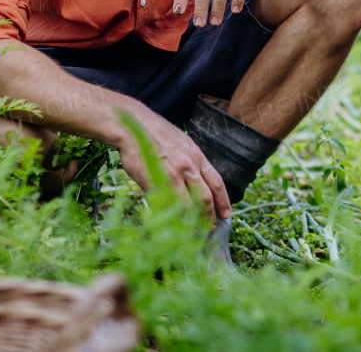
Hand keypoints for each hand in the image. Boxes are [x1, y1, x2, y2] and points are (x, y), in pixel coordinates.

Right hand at [117, 110, 231, 219]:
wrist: (133, 128)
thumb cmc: (156, 134)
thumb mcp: (182, 143)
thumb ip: (189, 162)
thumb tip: (193, 183)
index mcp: (196, 156)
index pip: (216, 182)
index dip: (223, 200)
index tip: (226, 213)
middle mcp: (187, 166)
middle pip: (205, 197)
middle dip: (210, 216)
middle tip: (211, 228)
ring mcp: (171, 175)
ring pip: (187, 204)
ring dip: (192, 221)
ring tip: (193, 232)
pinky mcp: (154, 183)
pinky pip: (166, 204)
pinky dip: (171, 217)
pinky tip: (172, 225)